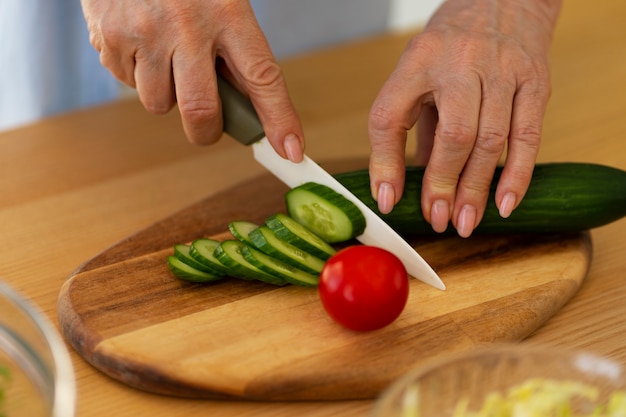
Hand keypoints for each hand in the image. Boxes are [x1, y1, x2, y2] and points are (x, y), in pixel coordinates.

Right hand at [81, 0, 303, 160]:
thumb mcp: (223, 2)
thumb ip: (235, 50)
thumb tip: (247, 109)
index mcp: (229, 12)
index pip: (263, 78)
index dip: (280, 120)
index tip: (292, 152)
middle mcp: (187, 26)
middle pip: (201, 112)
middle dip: (206, 130)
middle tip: (208, 124)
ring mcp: (145, 34)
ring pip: (159, 104)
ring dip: (166, 94)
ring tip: (166, 56)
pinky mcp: (110, 38)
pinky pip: (127, 83)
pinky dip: (137, 73)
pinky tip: (141, 41)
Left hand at [368, 0, 561, 236]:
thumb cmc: (451, 46)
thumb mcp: (417, 73)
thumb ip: (412, 126)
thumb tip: (404, 186)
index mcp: (417, 61)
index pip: (390, 116)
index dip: (386, 164)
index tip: (388, 201)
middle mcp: (460, 63)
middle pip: (453, 134)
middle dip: (443, 185)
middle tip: (438, 221)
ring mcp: (503, 71)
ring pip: (490, 140)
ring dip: (476, 189)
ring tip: (464, 223)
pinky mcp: (535, 81)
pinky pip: (527, 135)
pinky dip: (516, 174)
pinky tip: (505, 205)